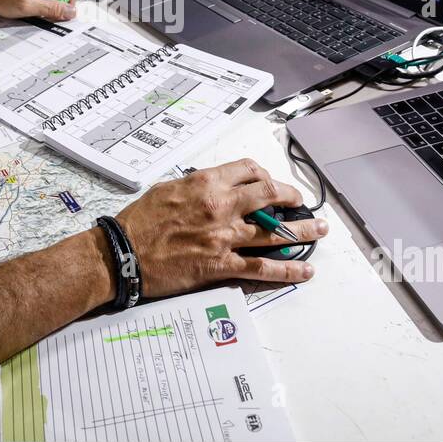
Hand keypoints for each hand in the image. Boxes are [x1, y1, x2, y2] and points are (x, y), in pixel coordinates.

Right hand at [114, 159, 326, 296]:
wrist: (123, 253)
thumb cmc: (140, 221)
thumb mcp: (169, 189)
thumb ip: (197, 186)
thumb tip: (216, 188)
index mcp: (206, 183)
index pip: (249, 171)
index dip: (266, 176)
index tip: (270, 183)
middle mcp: (220, 206)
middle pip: (270, 196)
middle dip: (292, 198)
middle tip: (301, 203)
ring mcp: (224, 237)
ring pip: (275, 232)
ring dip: (302, 231)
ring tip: (319, 230)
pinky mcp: (221, 265)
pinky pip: (262, 268)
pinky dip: (287, 270)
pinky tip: (304, 270)